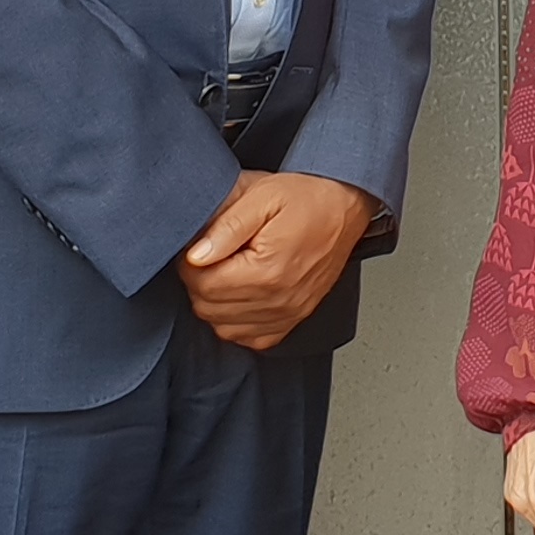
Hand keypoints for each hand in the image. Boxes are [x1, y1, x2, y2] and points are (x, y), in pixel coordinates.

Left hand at [177, 170, 376, 351]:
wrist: (346, 207)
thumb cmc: (307, 199)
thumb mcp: (261, 196)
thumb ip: (225, 227)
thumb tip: (194, 255)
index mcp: (267, 270)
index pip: (203, 284)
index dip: (189, 264)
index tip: (197, 247)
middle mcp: (279, 299)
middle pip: (210, 308)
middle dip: (200, 281)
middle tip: (209, 255)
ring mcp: (288, 313)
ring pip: (225, 327)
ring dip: (215, 303)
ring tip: (225, 272)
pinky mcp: (294, 319)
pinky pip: (250, 338)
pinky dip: (237, 321)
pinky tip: (241, 295)